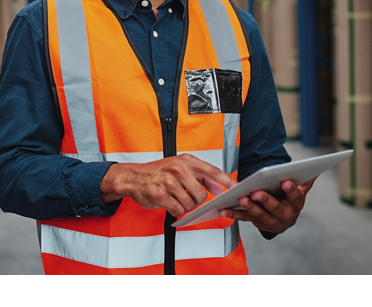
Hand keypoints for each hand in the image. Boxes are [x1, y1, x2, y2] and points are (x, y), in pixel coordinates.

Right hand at [100, 154, 237, 216]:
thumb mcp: (180, 167)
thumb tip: (219, 187)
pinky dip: (176, 211)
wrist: (134, 177)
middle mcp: (178, 169)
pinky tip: (169, 203)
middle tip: (186, 196)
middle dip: (196, 200)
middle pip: (201, 194)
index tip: (238, 189)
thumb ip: (201, 176)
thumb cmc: (158, 172)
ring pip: (190, 204)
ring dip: (184, 206)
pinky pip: (178, 210)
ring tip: (175, 198)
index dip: (227, 181)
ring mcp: (169, 182)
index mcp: (186, 161)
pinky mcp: (161, 195)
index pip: (213, 171)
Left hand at [218, 177, 316, 232]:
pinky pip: (244, 218)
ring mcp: (269, 220)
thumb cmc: (290, 201)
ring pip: (259, 214)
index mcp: (295, 205)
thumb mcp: (300, 192)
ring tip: (241, 198)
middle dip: (266, 200)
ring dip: (249, 206)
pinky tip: (224, 210)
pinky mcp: (256, 222)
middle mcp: (283, 215)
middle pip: (275, 208)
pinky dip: (233, 214)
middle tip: (257, 192)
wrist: (284, 221)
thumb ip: (305, 181)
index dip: (291, 190)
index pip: (295, 197)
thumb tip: (315, 170)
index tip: (285, 181)